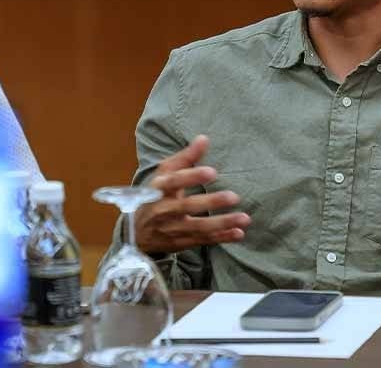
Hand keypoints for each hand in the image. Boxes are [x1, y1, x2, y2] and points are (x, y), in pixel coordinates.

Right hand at [134, 134, 250, 254]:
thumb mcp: (164, 174)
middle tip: (234, 197)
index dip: (192, 176)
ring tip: (244, 218)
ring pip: (199, 227)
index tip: (212, 172)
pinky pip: (203, 240)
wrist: (136, 233)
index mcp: (158, 189)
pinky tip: (239, 233)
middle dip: (211, 202)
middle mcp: (164, 210)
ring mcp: (172, 229)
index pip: (174, 181)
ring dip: (222, 223)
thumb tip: (204, 138)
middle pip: (187, 206)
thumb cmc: (154, 195)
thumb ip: (185, 157)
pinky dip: (222, 238)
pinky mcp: (181, 242)